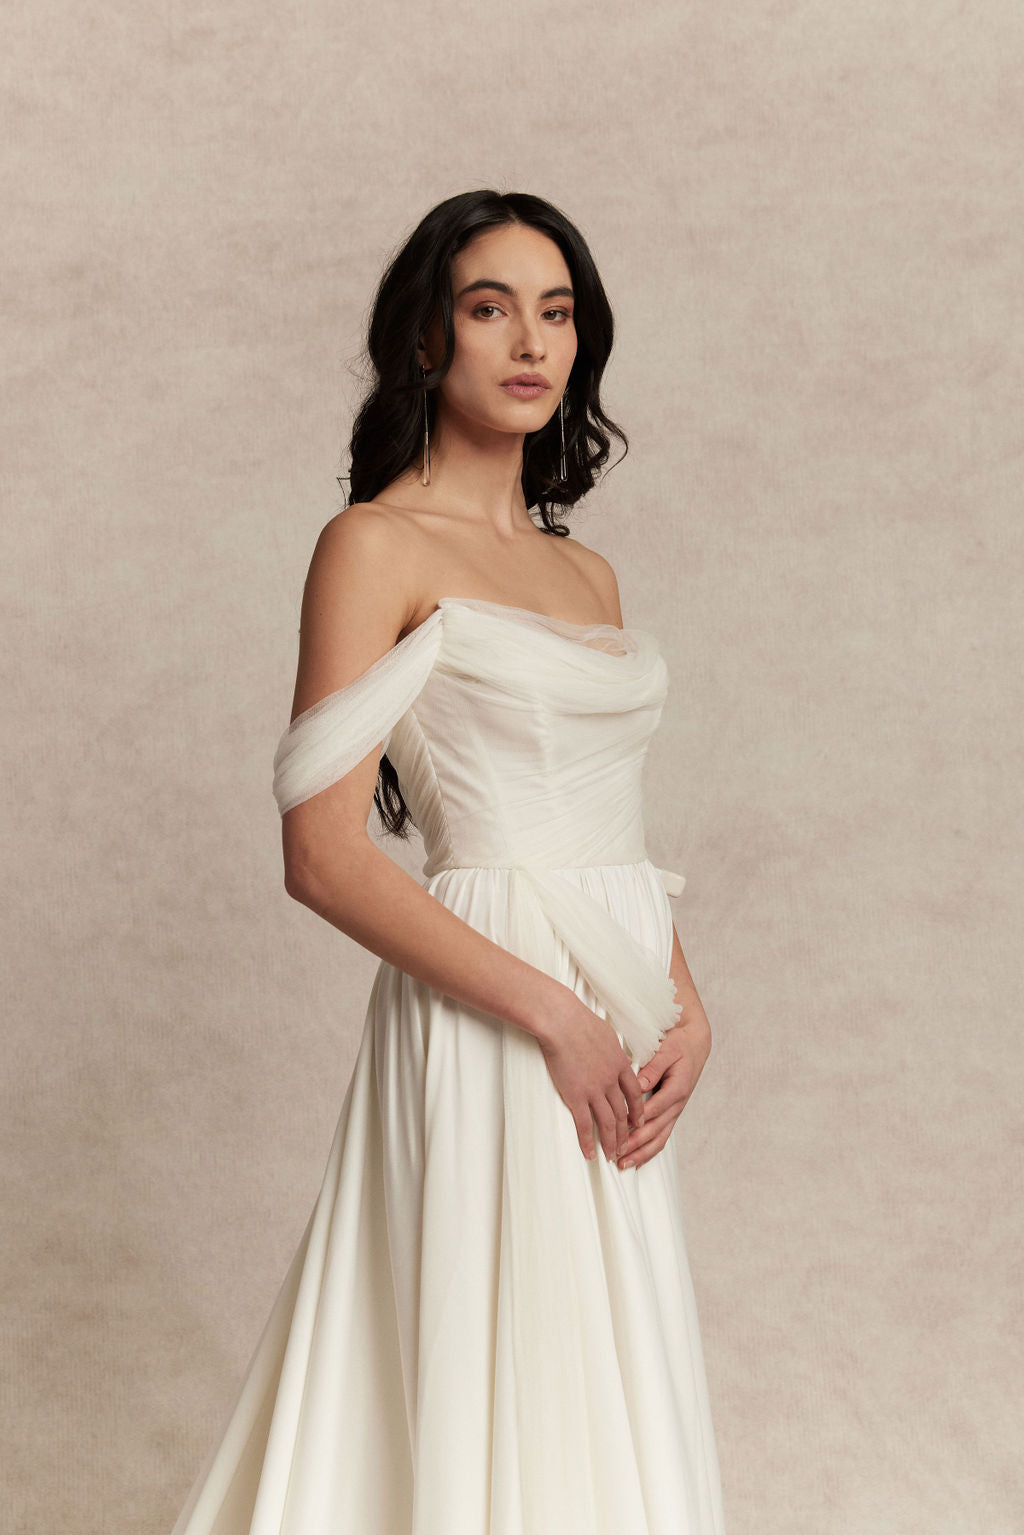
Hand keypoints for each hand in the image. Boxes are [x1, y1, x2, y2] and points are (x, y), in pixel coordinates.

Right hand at [536, 992, 647, 1163]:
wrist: (562, 1022)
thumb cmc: (581, 1022)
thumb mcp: (607, 1034)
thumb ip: (616, 1050)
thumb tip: (623, 1058)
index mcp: (620, 1065)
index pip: (634, 1094)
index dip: (638, 1110)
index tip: (639, 1123)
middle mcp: (611, 1081)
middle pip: (623, 1113)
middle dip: (626, 1133)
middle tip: (626, 1148)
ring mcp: (595, 1090)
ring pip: (608, 1123)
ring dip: (611, 1142)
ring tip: (612, 1156)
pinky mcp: (576, 1096)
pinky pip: (584, 1124)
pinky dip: (588, 1141)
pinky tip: (589, 1154)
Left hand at [615, 1012, 711, 1170]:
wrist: (695, 1045)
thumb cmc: (678, 1045)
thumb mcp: (667, 1050)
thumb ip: (653, 1067)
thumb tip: (640, 1084)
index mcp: (677, 1088)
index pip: (655, 1109)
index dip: (637, 1121)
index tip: (619, 1130)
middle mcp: (678, 1104)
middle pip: (656, 1130)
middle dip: (636, 1145)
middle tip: (617, 1154)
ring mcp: (675, 1111)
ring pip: (659, 1138)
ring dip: (641, 1153)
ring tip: (623, 1165)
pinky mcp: (671, 1113)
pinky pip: (661, 1136)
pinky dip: (649, 1150)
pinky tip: (636, 1161)